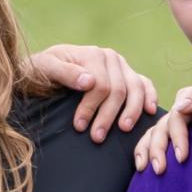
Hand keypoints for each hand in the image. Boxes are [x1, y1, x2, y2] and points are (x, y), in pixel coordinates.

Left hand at [31, 44, 158, 140]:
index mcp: (92, 54)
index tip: (79, 126)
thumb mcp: (44, 68)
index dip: (91, 107)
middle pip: (118, 89)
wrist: (42, 69)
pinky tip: (150, 112)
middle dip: (108, 115)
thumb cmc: (41, 71)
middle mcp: (110, 57)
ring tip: (123, 130)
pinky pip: (144, 84)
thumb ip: (65, 73)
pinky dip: (150, 97)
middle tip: (96, 137)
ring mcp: (121, 66)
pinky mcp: (128, 75)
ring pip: (135, 89)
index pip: (100, 85)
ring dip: (131, 111)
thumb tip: (89, 81)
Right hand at [133, 71, 191, 173]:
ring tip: (144, 169)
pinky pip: (163, 143)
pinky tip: (144, 168)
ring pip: (156, 135)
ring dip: (146, 151)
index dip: (177, 138)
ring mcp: (183, 125)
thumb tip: (179, 107)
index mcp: (191, 100)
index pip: (176, 118)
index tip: (182, 158)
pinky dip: (148, 152)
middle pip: (161, 128)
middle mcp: (182, 112)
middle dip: (156, 149)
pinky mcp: (185, 137)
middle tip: (159, 170)